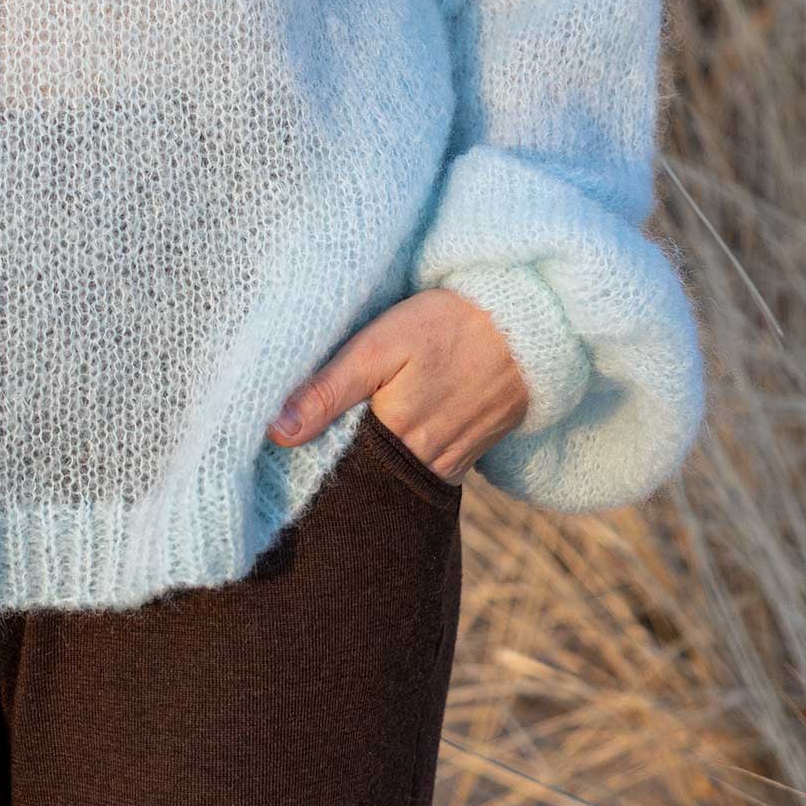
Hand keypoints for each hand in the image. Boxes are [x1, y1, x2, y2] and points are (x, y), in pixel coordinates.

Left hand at [265, 288, 529, 485]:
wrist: (532, 325)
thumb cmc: (450, 326)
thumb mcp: (381, 345)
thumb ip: (329, 390)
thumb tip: (276, 433)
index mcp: (393, 440)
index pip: (331, 470)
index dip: (302, 460)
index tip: (273, 448)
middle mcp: (423, 466)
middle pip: (362, 479)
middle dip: (332, 465)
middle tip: (299, 445)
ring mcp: (449, 464)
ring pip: (392, 476)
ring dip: (366, 462)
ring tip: (336, 437)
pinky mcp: (467, 455)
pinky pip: (421, 470)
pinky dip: (398, 458)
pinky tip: (381, 435)